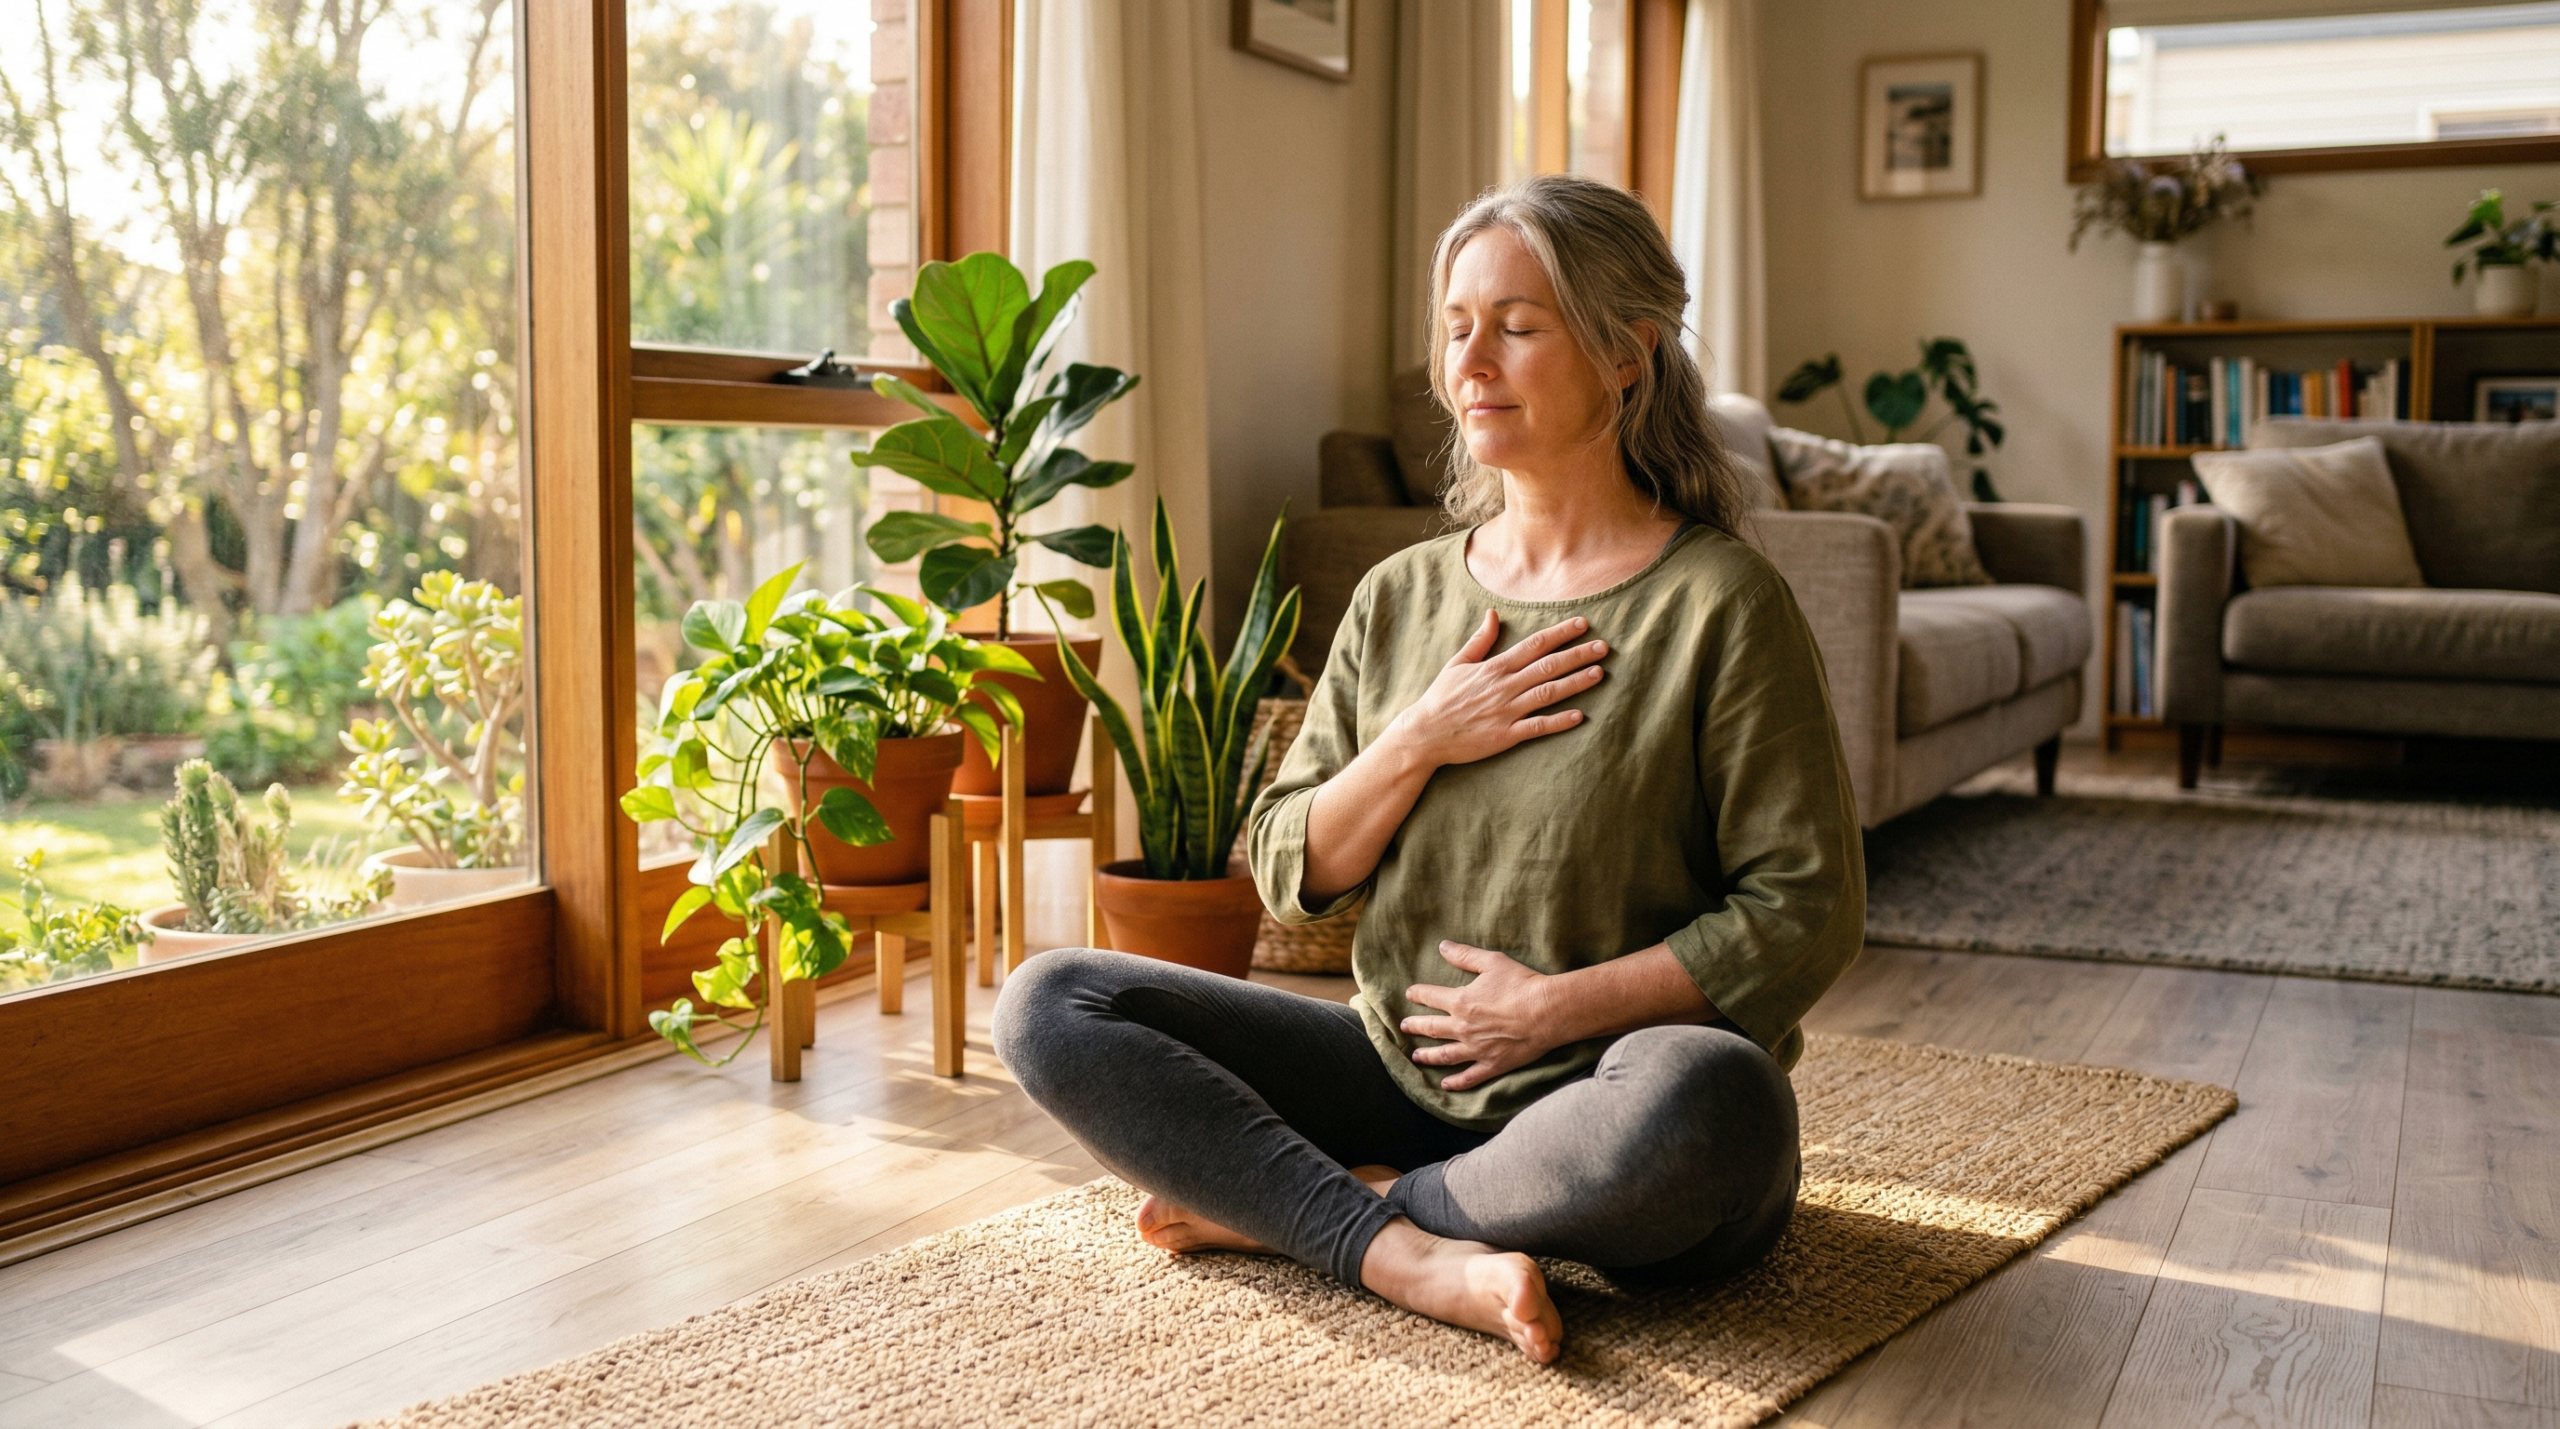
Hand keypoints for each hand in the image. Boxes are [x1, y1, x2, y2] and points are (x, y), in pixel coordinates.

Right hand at [1382, 611, 1607, 770]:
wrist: (1425, 733)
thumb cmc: (1441, 698)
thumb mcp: (1457, 663)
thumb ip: (1480, 639)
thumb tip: (1493, 613)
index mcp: (1495, 667)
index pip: (1534, 644)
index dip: (1560, 633)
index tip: (1583, 624)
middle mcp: (1504, 686)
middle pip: (1548, 666)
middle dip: (1578, 655)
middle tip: (1604, 647)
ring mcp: (1507, 711)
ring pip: (1548, 693)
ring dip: (1576, 683)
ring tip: (1599, 673)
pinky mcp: (1506, 735)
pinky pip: (1538, 727)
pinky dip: (1559, 721)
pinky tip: (1579, 715)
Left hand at [1400, 941, 1564, 1092]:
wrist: (1546, 1012)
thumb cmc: (1521, 984)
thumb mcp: (1492, 962)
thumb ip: (1465, 956)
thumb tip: (1443, 946)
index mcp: (1461, 1001)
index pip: (1431, 996)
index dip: (1418, 994)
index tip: (1410, 993)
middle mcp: (1462, 1027)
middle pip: (1431, 1028)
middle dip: (1414, 1026)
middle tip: (1404, 1026)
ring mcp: (1476, 1049)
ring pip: (1444, 1055)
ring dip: (1427, 1056)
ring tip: (1416, 1057)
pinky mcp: (1492, 1065)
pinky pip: (1469, 1077)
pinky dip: (1455, 1082)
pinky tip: (1445, 1085)